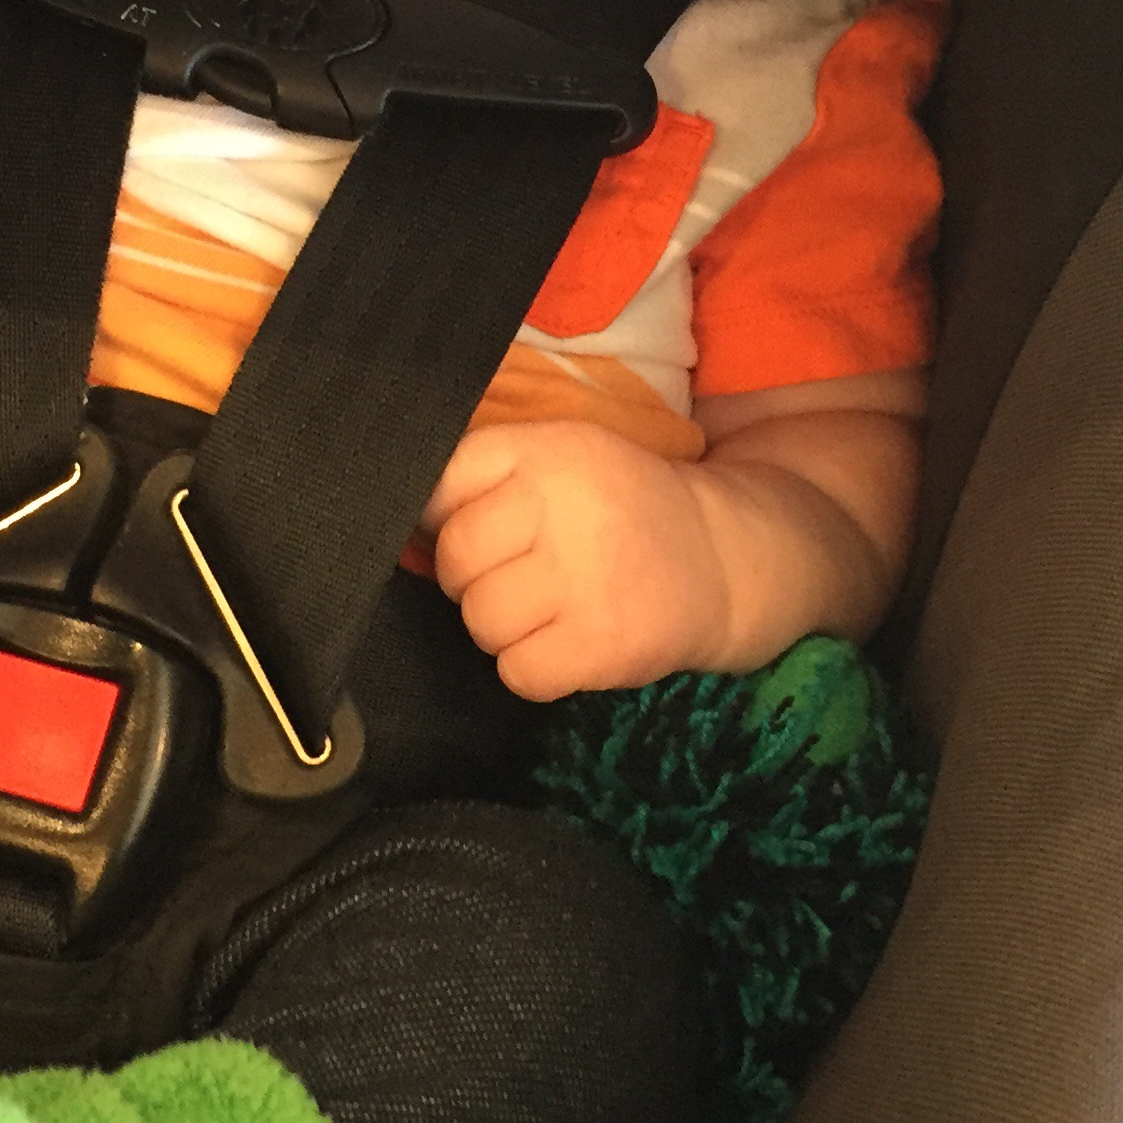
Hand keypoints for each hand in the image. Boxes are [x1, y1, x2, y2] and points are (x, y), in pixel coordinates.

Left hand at [421, 420, 733, 700]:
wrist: (722, 559)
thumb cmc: (618, 512)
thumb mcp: (562, 459)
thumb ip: (482, 477)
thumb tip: (401, 530)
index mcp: (548, 450)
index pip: (442, 484)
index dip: (443, 518)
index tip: (479, 531)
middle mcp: (565, 506)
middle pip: (455, 559)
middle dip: (473, 577)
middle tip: (520, 575)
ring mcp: (585, 578)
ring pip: (481, 620)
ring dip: (503, 627)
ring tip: (548, 609)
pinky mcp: (601, 644)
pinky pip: (518, 672)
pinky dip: (534, 668)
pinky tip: (567, 641)